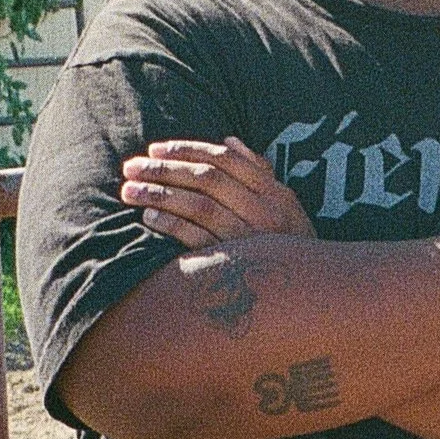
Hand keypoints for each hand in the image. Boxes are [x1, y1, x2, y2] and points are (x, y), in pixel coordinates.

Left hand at [118, 137, 315, 249]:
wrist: (309, 297)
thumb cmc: (291, 247)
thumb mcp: (287, 207)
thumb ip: (259, 173)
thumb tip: (230, 141)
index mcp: (275, 194)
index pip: (225, 159)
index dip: (187, 149)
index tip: (155, 148)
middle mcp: (265, 213)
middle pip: (207, 179)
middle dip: (165, 169)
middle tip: (132, 166)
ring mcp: (251, 240)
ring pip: (199, 206)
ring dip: (160, 194)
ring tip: (130, 190)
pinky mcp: (235, 266)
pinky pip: (197, 241)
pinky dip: (171, 226)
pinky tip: (148, 217)